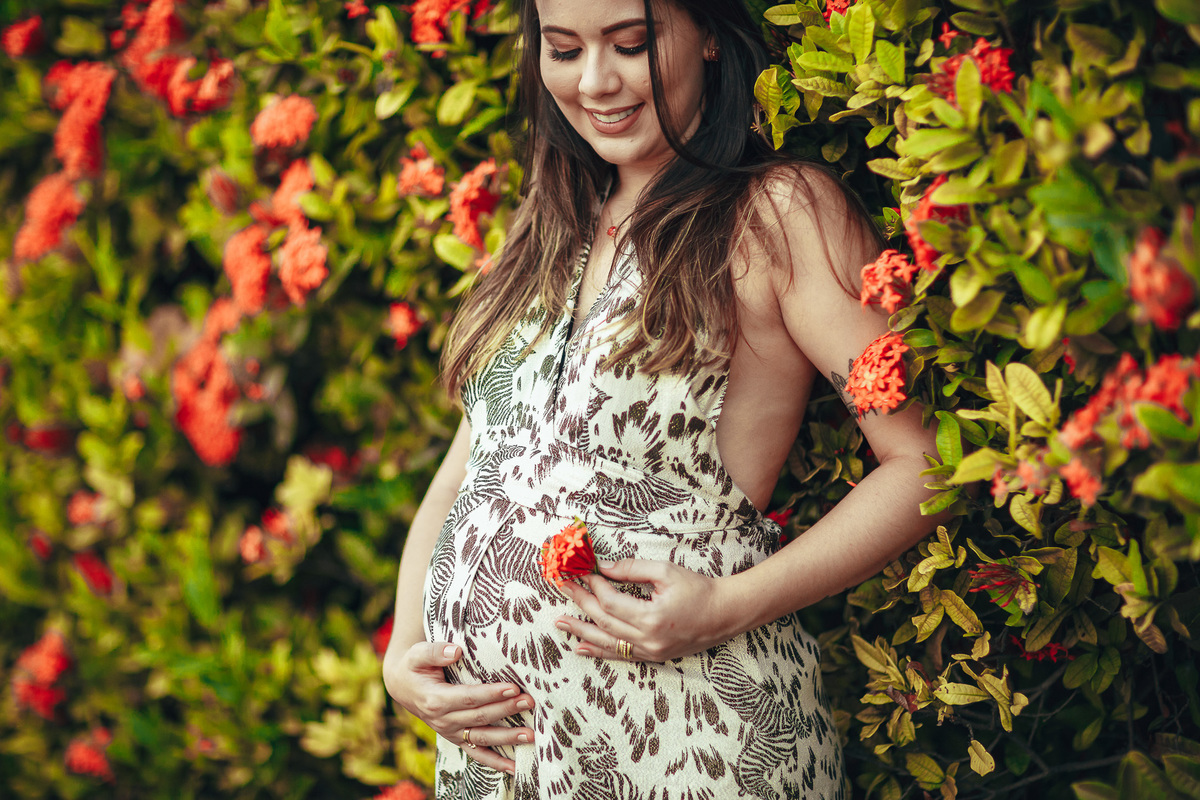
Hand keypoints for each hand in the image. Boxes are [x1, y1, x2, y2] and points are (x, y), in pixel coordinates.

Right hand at [382, 641, 534, 773]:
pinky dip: (496, 763)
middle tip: (529, 702)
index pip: (469, 697)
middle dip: (507, 710)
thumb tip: (456, 651)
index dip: (491, 694)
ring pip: (482, 738)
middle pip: (480, 717)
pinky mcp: (457, 738)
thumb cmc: (415, 666)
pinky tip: (515, 767)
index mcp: (436, 700)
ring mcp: (451, 732)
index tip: (513, 687)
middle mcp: (444, 720)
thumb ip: (435, 651)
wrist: (403, 686)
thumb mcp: (418, 654)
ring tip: (530, 734)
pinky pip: (477, 754)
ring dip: (507, 738)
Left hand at [555, 559, 742, 662]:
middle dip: (580, 603)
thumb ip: (633, 568)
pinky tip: (581, 647)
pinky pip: (620, 655)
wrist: (725, 614)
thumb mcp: (666, 571)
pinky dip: (599, 651)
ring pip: (607, 642)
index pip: (611, 602)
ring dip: (581, 631)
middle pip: (603, 621)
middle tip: (563, 588)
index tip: (583, 572)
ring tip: (560, 623)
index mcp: (652, 617)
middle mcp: (648, 639)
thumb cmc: (698, 589)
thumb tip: (603, 567)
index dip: (594, 586)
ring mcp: (650, 652)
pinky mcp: (653, 657)